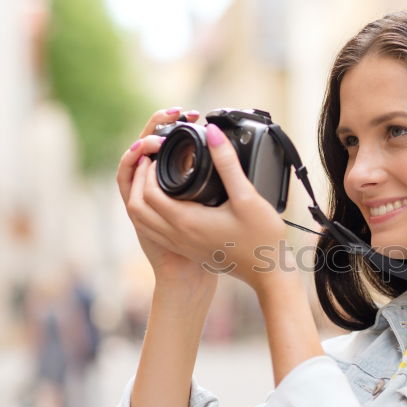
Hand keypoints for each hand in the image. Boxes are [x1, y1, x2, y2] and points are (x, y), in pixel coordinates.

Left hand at [123, 112, 290, 293]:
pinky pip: (155, 230)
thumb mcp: (247, 197)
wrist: (268, 273)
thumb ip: (227, 163)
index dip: (147, 170)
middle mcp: (178, 235)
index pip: (149, 193)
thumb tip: (212, 133)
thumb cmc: (261, 239)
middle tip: (151, 161)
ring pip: (143, 221)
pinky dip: (150, 212)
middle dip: (139, 180)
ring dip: (141, 197)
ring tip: (152, 177)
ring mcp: (182, 244)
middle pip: (139, 206)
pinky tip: (165, 200)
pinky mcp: (188, 249)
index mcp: (187, 222)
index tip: (156, 152)